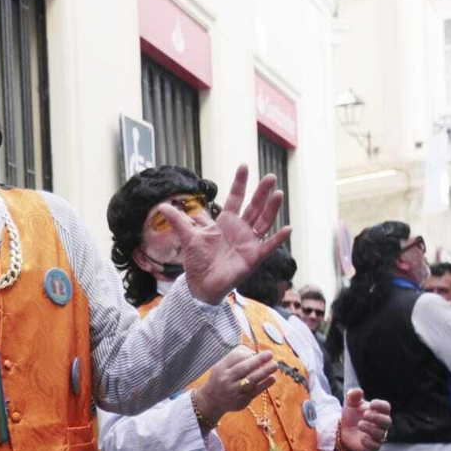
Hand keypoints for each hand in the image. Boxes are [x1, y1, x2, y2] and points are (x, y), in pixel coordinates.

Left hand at [162, 164, 290, 303]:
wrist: (201, 285)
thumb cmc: (198, 261)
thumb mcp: (188, 237)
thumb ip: (178, 221)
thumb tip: (162, 205)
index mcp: (225, 222)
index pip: (235, 198)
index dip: (239, 183)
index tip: (244, 166)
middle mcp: (240, 229)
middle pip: (253, 207)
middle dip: (261, 192)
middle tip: (270, 176)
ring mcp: (248, 243)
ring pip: (263, 222)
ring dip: (271, 209)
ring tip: (278, 194)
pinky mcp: (253, 258)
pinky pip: (267, 247)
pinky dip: (278, 239)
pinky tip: (288, 229)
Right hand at [193, 348, 276, 420]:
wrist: (212, 400)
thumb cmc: (221, 378)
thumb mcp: (222, 365)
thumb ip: (236, 356)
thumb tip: (254, 352)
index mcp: (221, 368)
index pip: (235, 357)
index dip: (248, 353)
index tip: (257, 352)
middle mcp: (227, 379)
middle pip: (243, 368)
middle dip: (258, 360)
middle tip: (270, 353)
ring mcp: (234, 391)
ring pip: (251, 380)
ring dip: (264, 372)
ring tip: (274, 365)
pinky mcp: (242, 400)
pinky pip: (255, 391)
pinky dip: (265, 384)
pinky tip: (272, 378)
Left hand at [337, 388, 391, 450]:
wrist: (342, 430)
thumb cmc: (351, 415)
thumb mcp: (350, 403)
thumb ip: (353, 396)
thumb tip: (359, 391)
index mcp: (378, 411)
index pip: (386, 407)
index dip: (381, 405)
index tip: (371, 404)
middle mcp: (381, 424)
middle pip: (387, 421)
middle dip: (377, 417)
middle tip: (365, 414)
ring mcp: (377, 435)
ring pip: (381, 434)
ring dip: (371, 429)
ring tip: (359, 424)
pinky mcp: (372, 446)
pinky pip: (376, 446)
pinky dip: (370, 442)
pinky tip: (362, 438)